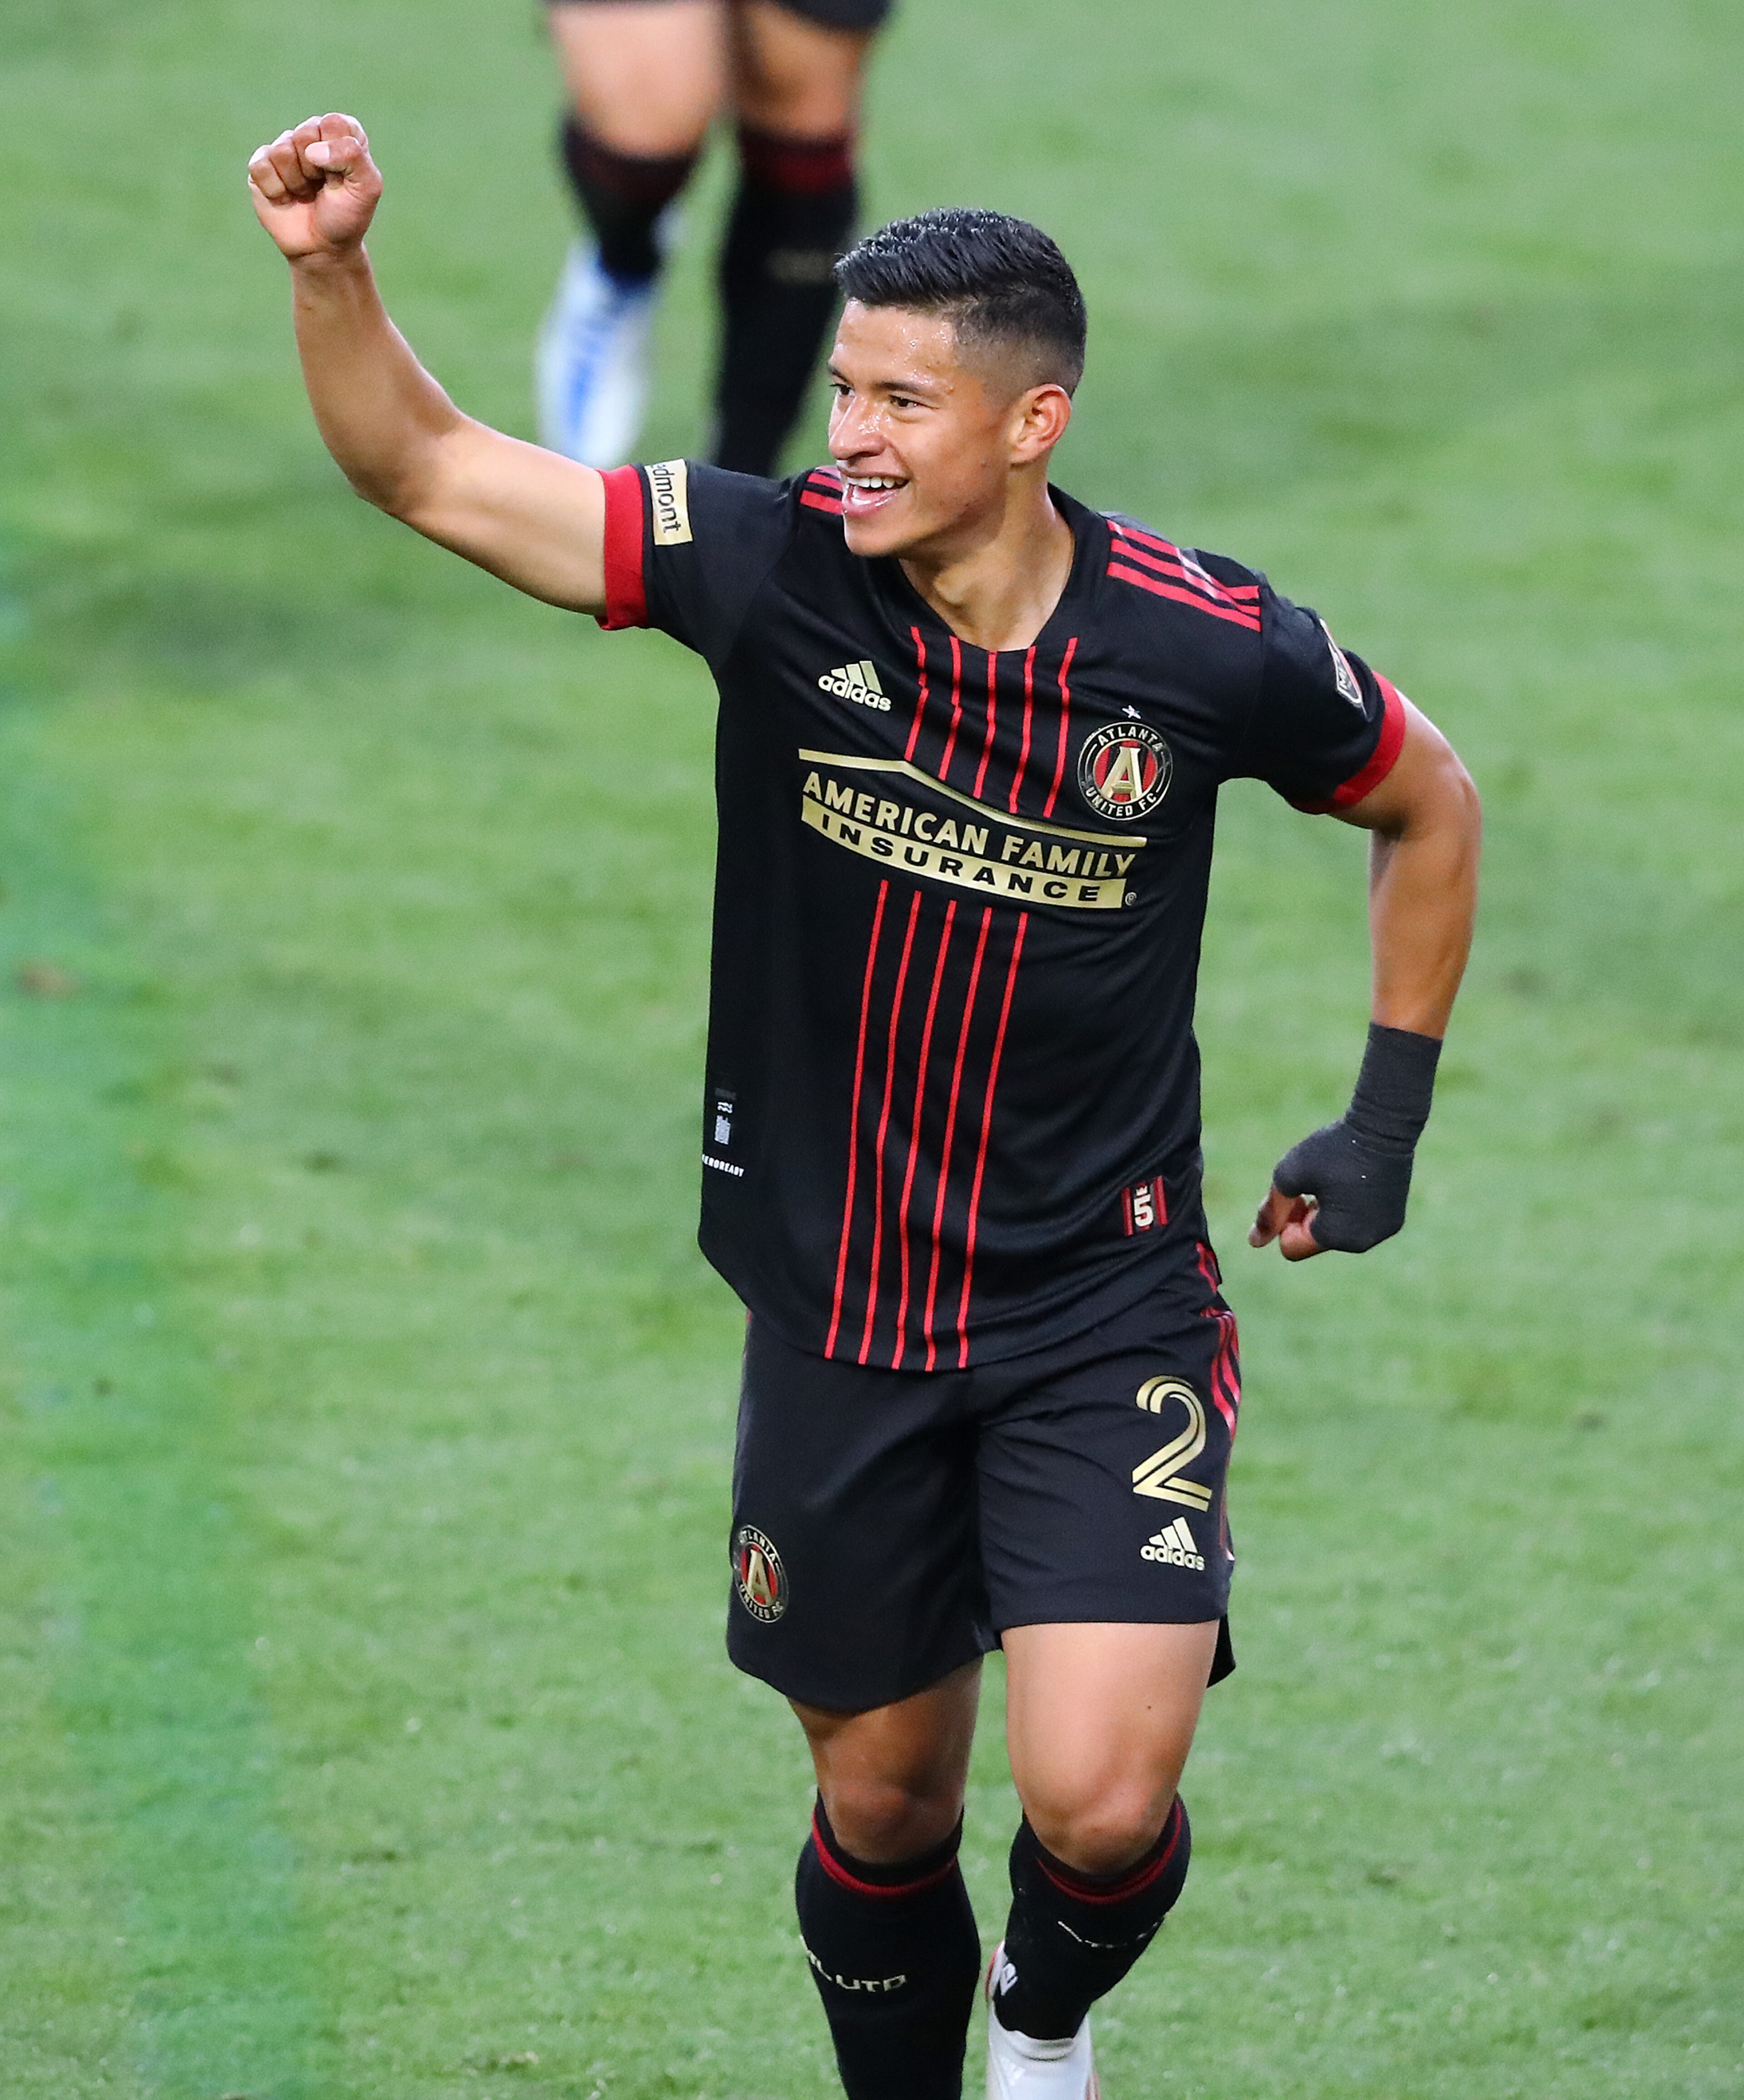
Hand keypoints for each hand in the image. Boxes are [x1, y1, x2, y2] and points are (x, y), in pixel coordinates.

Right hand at [248, 113, 381, 261]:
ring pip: (282, 151)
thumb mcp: (367, 187)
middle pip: (305, 132)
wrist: (323, 249)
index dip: (337, 153)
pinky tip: (285, 198)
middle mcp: (311, 135)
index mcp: (341, 133)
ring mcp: (284, 148)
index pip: (333, 123)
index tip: (342, 177)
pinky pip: (261, 166)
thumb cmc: (347, 216)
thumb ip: (353, 156)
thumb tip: (312, 151)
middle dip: (315, 168)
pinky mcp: (261, 165)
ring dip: (297, 182)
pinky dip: (276, 189)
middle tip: (322, 186)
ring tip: (305, 193)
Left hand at [1248, 1116, 1414, 1259]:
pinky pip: (1357, 1224)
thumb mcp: (1289, 1175)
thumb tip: (1255, 1242)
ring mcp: (1381, 1233)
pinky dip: (1348, 1208)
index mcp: (1335, 1236)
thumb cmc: (1333, 1149)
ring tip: (1333, 1179)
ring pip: (1335, 1233)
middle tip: (1312, 1183)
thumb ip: (1271, 1211)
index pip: (1291, 1247)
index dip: (1284, 1220)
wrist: (1383, 1126)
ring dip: (1326, 1212)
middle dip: (1305, 1218)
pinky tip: (1351, 1181)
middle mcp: (1362, 1243)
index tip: (1295, 1192)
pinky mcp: (1393, 1220)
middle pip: (1314, 1241)